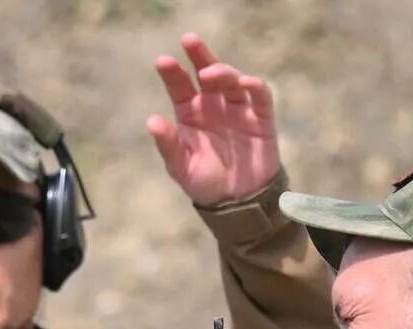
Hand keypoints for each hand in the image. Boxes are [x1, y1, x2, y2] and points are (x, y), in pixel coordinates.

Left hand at [146, 34, 282, 205]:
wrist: (237, 203)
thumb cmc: (204, 182)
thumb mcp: (181, 167)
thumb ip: (168, 145)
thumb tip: (152, 121)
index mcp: (190, 112)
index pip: (180, 86)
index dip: (173, 72)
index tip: (163, 61)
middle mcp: (213, 104)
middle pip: (207, 72)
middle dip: (199, 55)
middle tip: (189, 40)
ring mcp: (237, 109)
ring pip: (231, 80)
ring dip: (223, 71)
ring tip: (210, 72)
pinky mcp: (260, 118)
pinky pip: (259, 96)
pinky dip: (254, 86)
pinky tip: (245, 81)